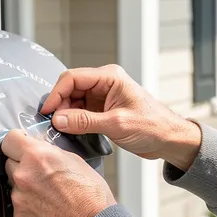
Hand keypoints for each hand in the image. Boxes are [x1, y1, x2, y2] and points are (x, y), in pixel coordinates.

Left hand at [1, 129, 115, 216]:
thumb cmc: (91, 196)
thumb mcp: (75, 160)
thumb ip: (50, 152)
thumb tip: (39, 148)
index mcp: (37, 157)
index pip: (9, 140)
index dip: (18, 142)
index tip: (22, 146)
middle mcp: (23, 176)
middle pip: (10, 163)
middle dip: (23, 166)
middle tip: (41, 174)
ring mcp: (19, 199)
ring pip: (15, 187)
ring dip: (27, 188)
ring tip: (49, 196)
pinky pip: (19, 207)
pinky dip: (30, 208)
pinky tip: (47, 210)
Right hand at [41, 64, 202, 170]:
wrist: (169, 139)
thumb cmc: (152, 127)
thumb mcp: (116, 124)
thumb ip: (85, 121)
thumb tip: (59, 119)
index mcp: (110, 77)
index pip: (73, 78)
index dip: (56, 94)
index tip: (47, 112)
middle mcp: (105, 83)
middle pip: (71, 88)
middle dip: (60, 105)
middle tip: (54, 124)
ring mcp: (103, 96)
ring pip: (74, 100)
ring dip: (66, 114)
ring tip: (63, 129)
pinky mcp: (103, 109)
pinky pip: (81, 111)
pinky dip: (74, 120)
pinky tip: (72, 131)